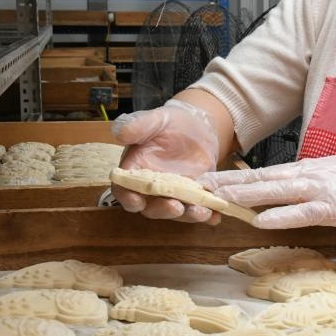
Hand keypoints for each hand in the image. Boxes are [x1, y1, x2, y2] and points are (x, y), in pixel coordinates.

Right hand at [111, 99, 221, 222]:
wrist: (197, 126)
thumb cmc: (169, 123)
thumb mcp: (154, 120)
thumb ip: (137, 126)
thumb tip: (119, 133)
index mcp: (135, 171)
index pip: (124, 190)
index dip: (127, 198)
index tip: (137, 201)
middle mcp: (152, 189)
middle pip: (151, 208)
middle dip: (163, 210)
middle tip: (176, 207)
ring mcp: (174, 195)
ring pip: (176, 212)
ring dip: (188, 216)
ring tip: (202, 212)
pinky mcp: (193, 197)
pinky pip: (198, 209)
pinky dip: (207, 215)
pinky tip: (216, 215)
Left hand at [198, 148, 335, 228]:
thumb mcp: (321, 178)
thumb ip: (296, 184)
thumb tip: (270, 192)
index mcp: (300, 170)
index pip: (259, 173)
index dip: (231, 177)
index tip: (206, 180)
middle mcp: (303, 176)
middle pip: (259, 179)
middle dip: (227, 184)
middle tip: (199, 186)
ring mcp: (316, 190)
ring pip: (274, 191)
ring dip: (245, 195)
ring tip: (219, 198)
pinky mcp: (330, 207)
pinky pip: (300, 212)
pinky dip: (279, 216)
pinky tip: (258, 220)